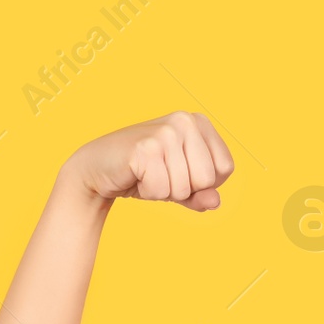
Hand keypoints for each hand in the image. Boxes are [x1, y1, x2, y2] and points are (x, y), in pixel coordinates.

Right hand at [63, 111, 234, 210]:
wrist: (97, 168)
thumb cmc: (143, 174)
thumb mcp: (178, 184)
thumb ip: (201, 194)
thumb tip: (215, 202)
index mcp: (199, 122)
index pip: (226, 168)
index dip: (204, 183)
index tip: (179, 172)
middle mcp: (185, 121)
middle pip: (207, 179)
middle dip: (183, 189)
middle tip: (160, 175)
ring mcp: (165, 132)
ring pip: (183, 188)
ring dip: (163, 192)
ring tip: (147, 175)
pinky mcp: (146, 148)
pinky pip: (161, 190)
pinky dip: (148, 192)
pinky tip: (136, 176)